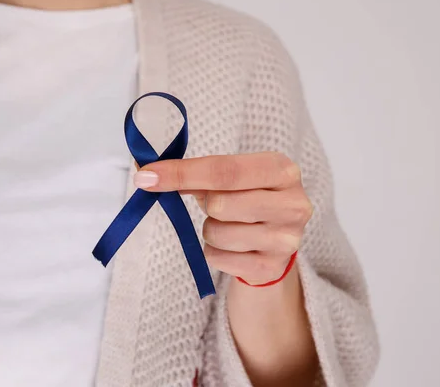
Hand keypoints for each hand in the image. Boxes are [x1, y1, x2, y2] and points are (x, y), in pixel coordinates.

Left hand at [133, 152, 312, 284]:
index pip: (224, 170)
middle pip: (219, 204)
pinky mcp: (271, 268)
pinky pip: (216, 258)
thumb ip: (194, 173)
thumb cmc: (246, 198)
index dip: (182, 173)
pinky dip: (213, 251)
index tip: (147, 176)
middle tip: (216, 202)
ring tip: (229, 224)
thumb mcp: (232, 178)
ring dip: (209, 229)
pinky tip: (233, 246)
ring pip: (215, 233)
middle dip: (205, 203)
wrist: (275, 240)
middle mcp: (293, 204)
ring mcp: (286, 240)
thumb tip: (146, 174)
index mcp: (282, 170)